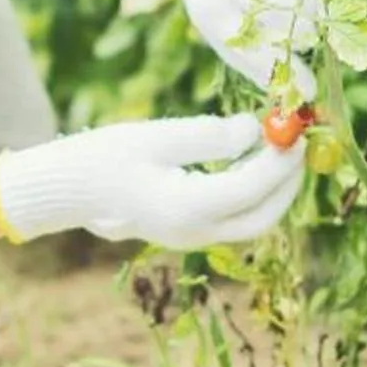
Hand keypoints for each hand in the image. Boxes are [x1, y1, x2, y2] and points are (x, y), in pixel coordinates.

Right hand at [0, 115, 303, 249]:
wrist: (67, 190)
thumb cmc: (105, 157)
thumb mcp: (158, 137)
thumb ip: (209, 136)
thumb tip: (254, 130)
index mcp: (188, 208)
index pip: (253, 187)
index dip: (280, 159)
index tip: (295, 129)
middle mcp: (195, 231)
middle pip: (263, 217)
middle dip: (287, 182)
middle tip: (299, 145)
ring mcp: (190, 237)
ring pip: (250, 222)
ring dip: (272, 189)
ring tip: (279, 149)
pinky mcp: (185, 231)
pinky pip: (232, 219)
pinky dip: (251, 194)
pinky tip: (249, 162)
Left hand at [157, 0, 321, 100]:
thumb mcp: (220, 29)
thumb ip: (255, 60)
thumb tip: (301, 94)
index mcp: (210, 11)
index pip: (255, 51)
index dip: (288, 74)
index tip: (312, 90)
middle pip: (283, 15)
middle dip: (304, 36)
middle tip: (312, 43)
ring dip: (316, 5)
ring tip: (314, 15)